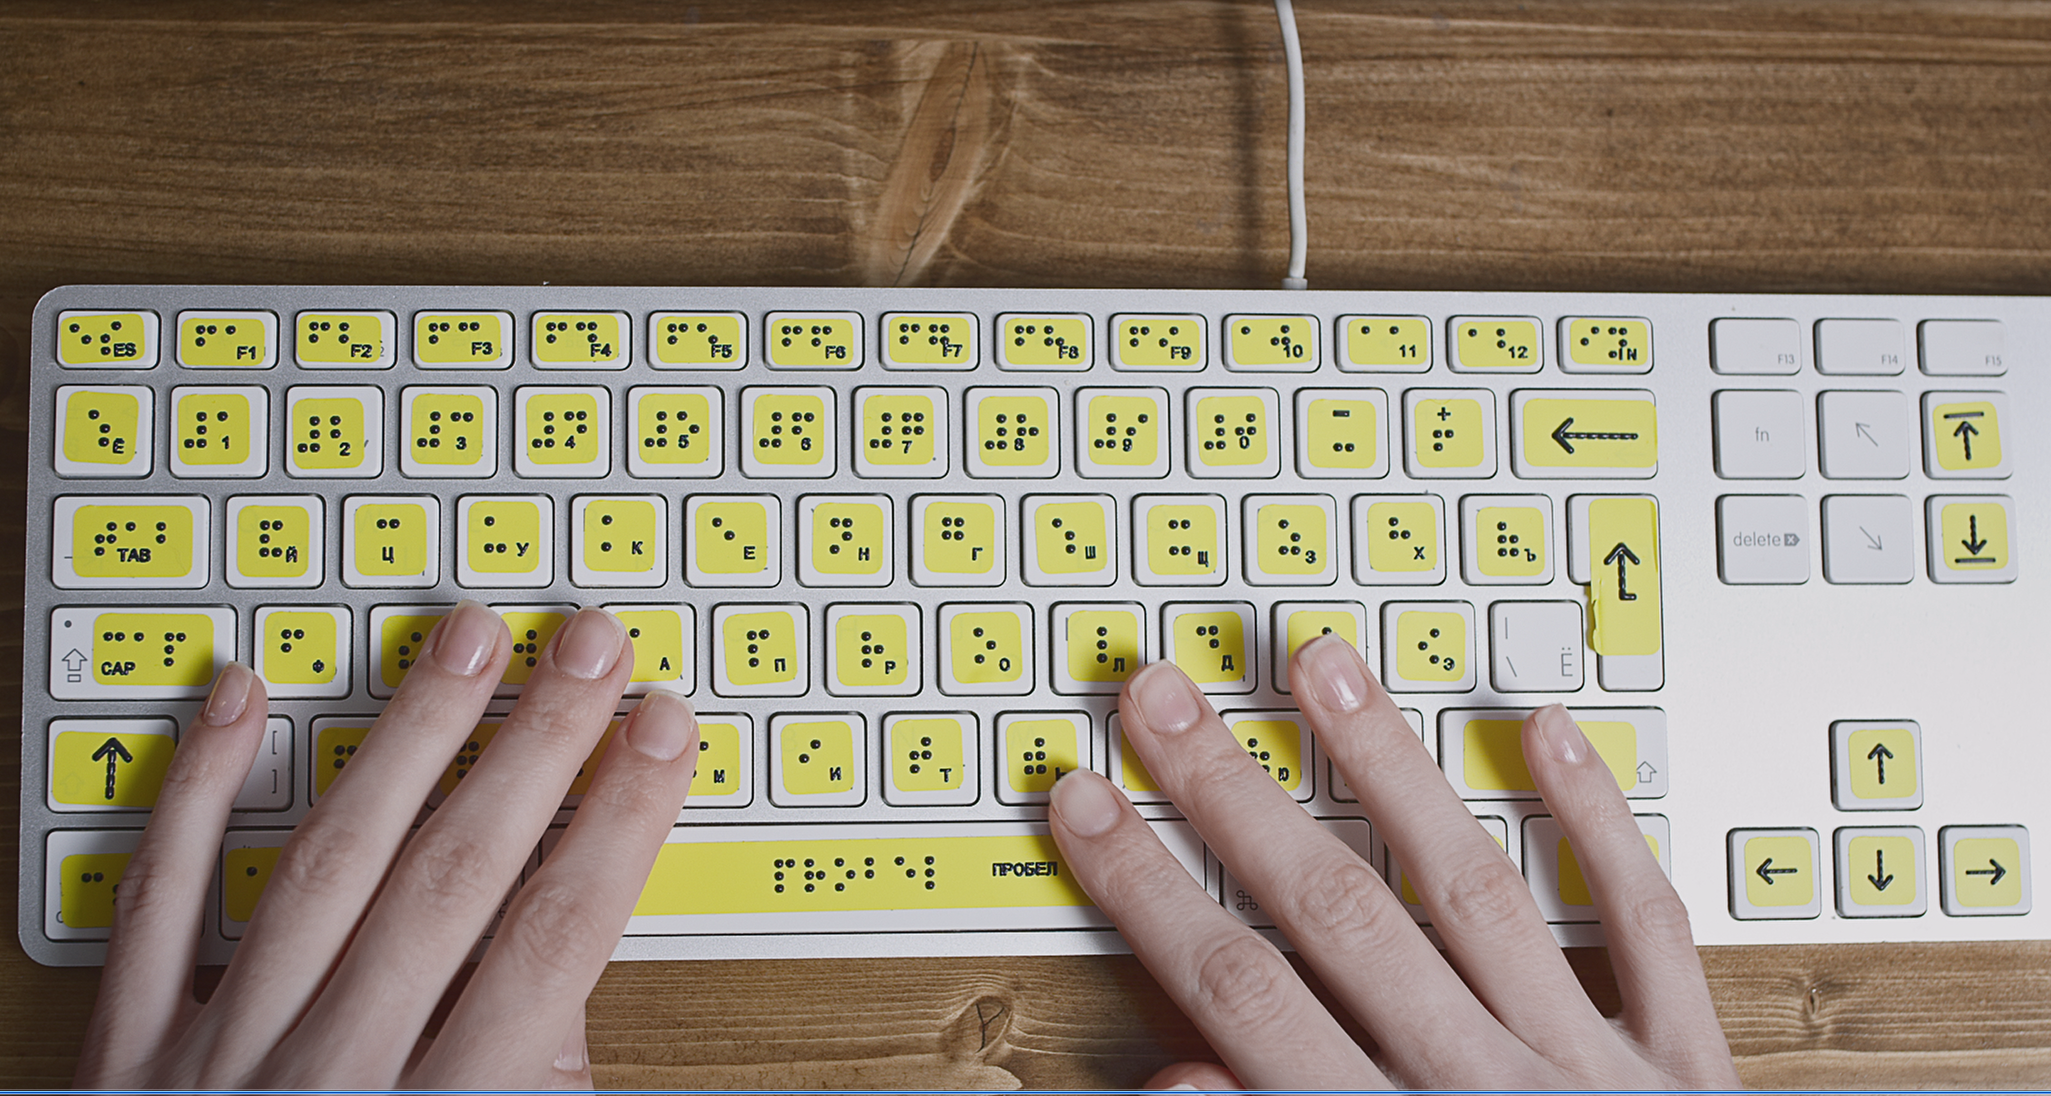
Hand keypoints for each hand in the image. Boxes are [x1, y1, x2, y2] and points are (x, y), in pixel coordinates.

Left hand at [73, 602, 698, 1088]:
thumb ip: (548, 1086)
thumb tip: (569, 974)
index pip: (554, 940)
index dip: (619, 822)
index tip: (658, 731)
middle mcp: (333, 1082)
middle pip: (454, 879)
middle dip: (534, 748)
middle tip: (586, 646)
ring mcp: (221, 1063)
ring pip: (328, 865)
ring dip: (404, 739)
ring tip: (461, 641)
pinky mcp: (128, 1058)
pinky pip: (158, 905)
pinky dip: (196, 795)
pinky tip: (240, 701)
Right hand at [1049, 635, 1739, 1089]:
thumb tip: (1177, 1076)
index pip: (1237, 997)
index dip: (1148, 893)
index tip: (1085, 808)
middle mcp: (1483, 1095)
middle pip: (1335, 920)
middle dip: (1234, 800)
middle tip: (1160, 697)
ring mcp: (1590, 1071)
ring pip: (1472, 889)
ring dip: (1387, 769)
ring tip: (1319, 665)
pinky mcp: (1687, 1065)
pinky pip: (1645, 927)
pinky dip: (1600, 824)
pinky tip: (1547, 729)